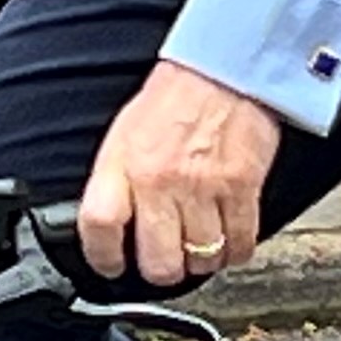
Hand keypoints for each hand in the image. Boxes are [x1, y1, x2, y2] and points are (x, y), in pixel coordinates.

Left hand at [80, 60, 282, 286]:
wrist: (224, 69)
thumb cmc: (175, 100)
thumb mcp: (124, 134)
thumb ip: (115, 181)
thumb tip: (111, 227)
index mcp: (123, 163)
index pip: (99, 227)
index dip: (102, 257)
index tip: (111, 264)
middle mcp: (160, 180)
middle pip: (157, 261)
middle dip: (162, 272)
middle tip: (166, 262)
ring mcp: (203, 187)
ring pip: (201, 259)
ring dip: (201, 261)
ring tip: (200, 247)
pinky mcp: (241, 188)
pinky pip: (238, 244)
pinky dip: (234, 252)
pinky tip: (228, 242)